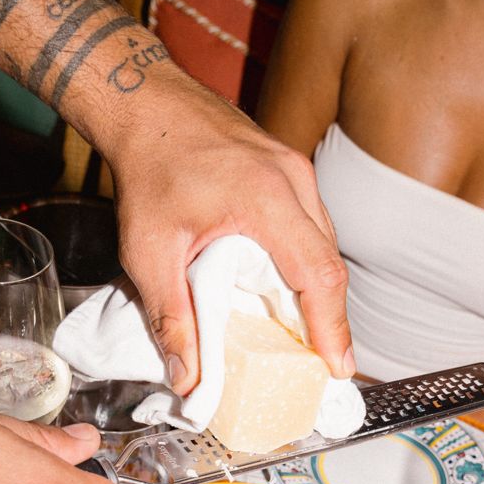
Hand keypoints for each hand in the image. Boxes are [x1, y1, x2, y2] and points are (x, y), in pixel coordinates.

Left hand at [101, 70, 353, 392]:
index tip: (338, 367)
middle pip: (330, 263)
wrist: (145, 104)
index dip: (333, 328)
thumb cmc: (147, 168)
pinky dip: (306, 265)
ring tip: (310, 339)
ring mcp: (295, 171)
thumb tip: (187, 379)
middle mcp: (293, 180)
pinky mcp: (287, 170)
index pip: (319, 274)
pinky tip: (290, 292)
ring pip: (323, 245)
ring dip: (319, 293)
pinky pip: (310, 226)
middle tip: (324, 365)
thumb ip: (170, 318)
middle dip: (331, 319)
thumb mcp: (148, 253)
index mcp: (267, 199)